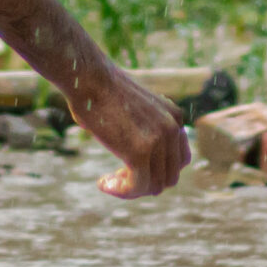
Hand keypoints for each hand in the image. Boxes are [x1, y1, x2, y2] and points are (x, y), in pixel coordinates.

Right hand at [68, 65, 187, 197]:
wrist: (87, 75)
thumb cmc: (99, 88)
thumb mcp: (132, 106)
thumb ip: (141, 125)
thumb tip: (130, 145)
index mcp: (174, 116)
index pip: (178, 160)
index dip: (157, 171)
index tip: (131, 169)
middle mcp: (172, 127)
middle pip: (169, 177)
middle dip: (144, 183)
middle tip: (118, 177)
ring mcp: (158, 140)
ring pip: (154, 186)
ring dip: (130, 189)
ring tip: (108, 182)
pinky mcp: (140, 152)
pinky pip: (137, 186)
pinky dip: (121, 190)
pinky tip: (103, 183)